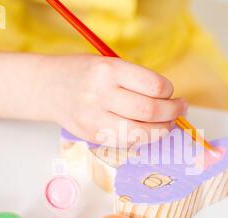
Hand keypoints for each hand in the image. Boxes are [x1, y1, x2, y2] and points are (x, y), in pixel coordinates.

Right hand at [39, 54, 185, 145]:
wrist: (48, 87)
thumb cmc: (83, 73)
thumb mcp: (108, 64)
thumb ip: (135, 80)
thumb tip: (169, 100)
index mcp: (108, 70)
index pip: (153, 86)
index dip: (169, 92)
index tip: (172, 93)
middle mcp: (100, 94)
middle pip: (149, 112)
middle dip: (172, 113)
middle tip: (179, 109)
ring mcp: (94, 119)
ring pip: (139, 134)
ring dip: (161, 130)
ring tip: (167, 123)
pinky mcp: (92, 136)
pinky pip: (126, 142)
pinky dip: (143, 138)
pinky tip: (147, 131)